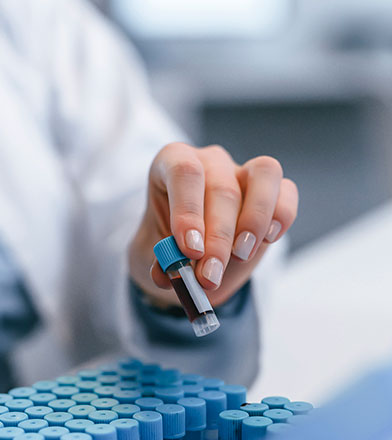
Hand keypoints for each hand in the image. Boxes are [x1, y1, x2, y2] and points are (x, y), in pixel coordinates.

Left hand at [128, 143, 297, 307]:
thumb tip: (165, 275)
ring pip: (263, 174)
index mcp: (170, 164)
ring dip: (254, 220)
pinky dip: (281, 216)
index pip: (183, 172)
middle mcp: (209, 161)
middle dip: (218, 239)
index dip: (188, 210)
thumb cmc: (170, 245)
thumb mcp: (154, 256)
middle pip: (221, 188)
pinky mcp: (272, 189)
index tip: (190, 250)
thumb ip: (160, 262)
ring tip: (241, 255)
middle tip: (210, 276)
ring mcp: (242, 170)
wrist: (192, 255)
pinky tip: (268, 241)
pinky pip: (286, 191)